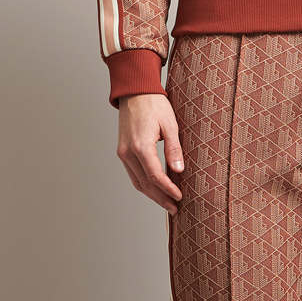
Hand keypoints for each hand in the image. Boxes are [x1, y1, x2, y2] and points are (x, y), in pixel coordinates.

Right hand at [116, 93, 183, 213]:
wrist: (135, 91)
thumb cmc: (154, 104)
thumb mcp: (170, 125)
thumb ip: (174, 149)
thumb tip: (179, 170)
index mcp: (140, 146)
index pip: (155, 176)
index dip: (168, 190)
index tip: (179, 197)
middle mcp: (128, 152)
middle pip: (145, 184)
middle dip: (160, 198)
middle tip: (174, 208)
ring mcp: (123, 153)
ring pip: (137, 182)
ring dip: (152, 195)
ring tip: (167, 204)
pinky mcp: (122, 151)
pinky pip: (133, 174)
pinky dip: (144, 184)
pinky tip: (156, 190)